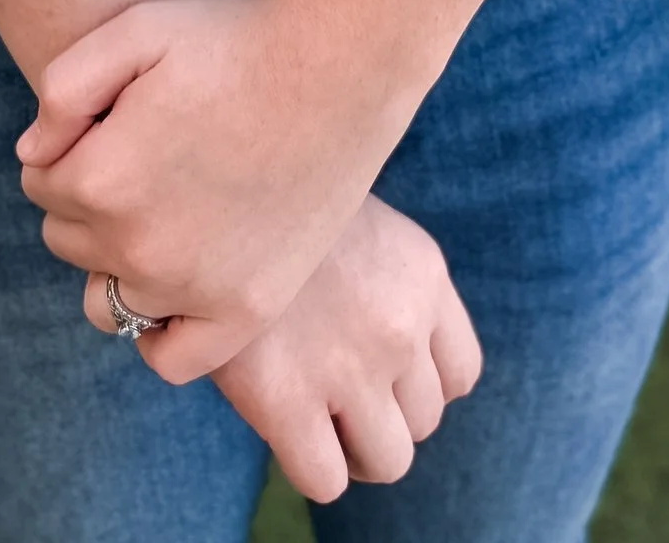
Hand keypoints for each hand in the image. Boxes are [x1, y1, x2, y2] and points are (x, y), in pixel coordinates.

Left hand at [18, 0, 420, 377]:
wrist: (339, 66)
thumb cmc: (235, 38)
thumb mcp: (136, 28)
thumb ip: (63, 88)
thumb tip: (32, 157)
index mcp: (100, 178)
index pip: (40, 183)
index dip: (72, 146)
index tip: (114, 121)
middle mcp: (137, 246)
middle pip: (69, 239)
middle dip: (91, 200)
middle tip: (147, 157)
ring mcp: (193, 287)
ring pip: (107, 298)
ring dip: (118, 260)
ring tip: (162, 213)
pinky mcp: (245, 310)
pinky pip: (171, 357)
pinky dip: (159, 330)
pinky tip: (175, 284)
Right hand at [208, 196, 481, 503]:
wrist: (207, 189)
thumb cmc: (276, 207)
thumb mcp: (356, 221)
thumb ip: (388, 283)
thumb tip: (384, 352)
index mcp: (423, 274)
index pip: (460, 374)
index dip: (419, 386)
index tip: (381, 375)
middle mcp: (400, 324)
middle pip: (424, 422)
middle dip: (383, 418)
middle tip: (337, 396)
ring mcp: (350, 366)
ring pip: (387, 460)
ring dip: (353, 450)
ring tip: (316, 419)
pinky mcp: (287, 399)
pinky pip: (326, 478)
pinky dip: (312, 467)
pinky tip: (285, 430)